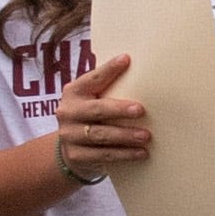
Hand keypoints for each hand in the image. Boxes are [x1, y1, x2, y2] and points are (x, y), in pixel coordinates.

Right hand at [50, 57, 157, 182]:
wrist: (70, 150)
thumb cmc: (90, 117)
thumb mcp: (92, 99)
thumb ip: (108, 88)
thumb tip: (137, 67)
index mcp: (74, 92)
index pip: (93, 78)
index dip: (109, 69)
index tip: (127, 60)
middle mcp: (68, 112)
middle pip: (96, 110)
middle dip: (119, 110)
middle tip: (140, 110)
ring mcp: (69, 135)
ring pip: (100, 135)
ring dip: (125, 136)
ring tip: (146, 136)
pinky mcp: (76, 155)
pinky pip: (103, 155)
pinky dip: (124, 154)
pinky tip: (141, 153)